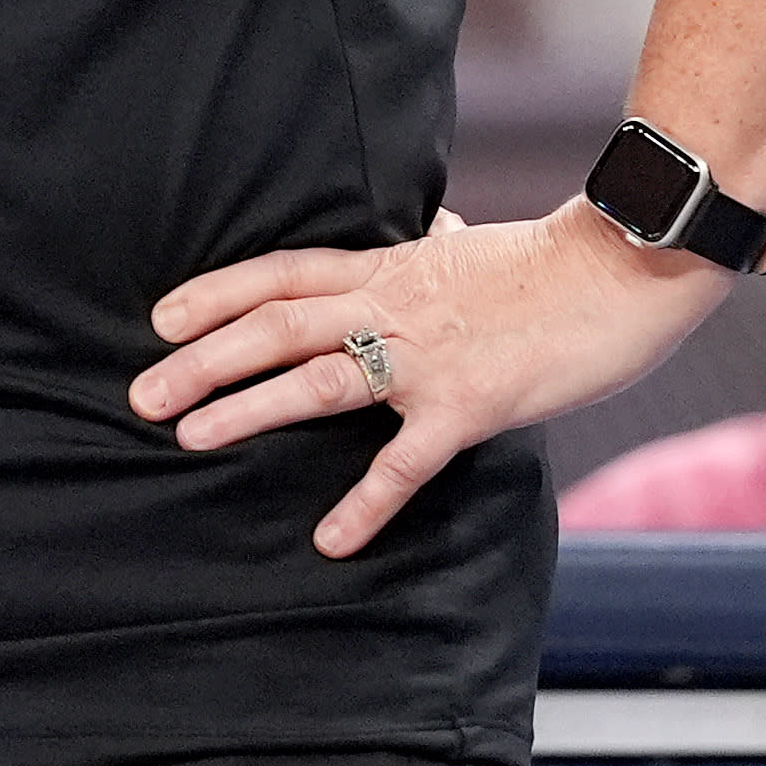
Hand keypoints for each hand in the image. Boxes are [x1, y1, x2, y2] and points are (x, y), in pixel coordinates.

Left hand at [138, 206, 733, 557]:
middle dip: (205, 358)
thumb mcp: (475, 246)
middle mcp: (394, 307)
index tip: (162, 317)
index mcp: (390, 268)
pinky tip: (330, 540)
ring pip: (318, 379)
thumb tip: (429, 226)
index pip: (284, 273)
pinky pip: (406, 461)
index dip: (218, 294)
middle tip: (143, 391)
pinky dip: (365, 503)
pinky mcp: (470, 405)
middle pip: (278, 325)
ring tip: (190, 435)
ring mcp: (428, 358)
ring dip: (248, 409)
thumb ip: (437, 245)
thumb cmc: (554, 261)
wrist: (622, 268)